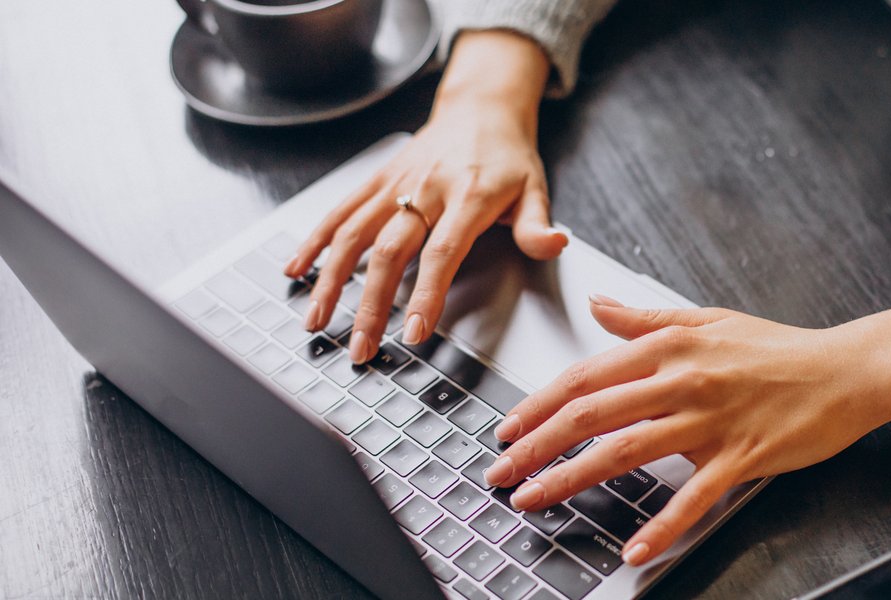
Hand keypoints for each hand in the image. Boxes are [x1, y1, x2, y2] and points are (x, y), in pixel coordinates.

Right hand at [283, 31, 566, 362]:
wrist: (480, 107)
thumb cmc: (508, 156)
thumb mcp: (536, 188)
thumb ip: (538, 225)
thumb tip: (555, 245)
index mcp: (467, 196)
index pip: (443, 252)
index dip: (426, 294)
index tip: (413, 332)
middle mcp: (425, 189)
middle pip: (390, 251)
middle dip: (370, 305)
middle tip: (361, 347)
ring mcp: (395, 183)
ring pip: (353, 234)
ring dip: (329, 280)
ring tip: (316, 321)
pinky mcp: (376, 179)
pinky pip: (339, 211)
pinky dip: (313, 241)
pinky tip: (295, 270)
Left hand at [482, 295, 890, 566]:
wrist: (846, 370)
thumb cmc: (777, 348)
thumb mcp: (706, 319)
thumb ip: (645, 318)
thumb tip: (598, 305)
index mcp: (668, 347)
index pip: (585, 376)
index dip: (538, 405)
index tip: (508, 429)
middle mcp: (681, 380)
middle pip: (591, 414)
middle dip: (536, 446)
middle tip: (502, 472)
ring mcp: (710, 421)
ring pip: (625, 452)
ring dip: (571, 479)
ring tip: (534, 500)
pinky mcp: (740, 457)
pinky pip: (692, 497)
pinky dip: (661, 525)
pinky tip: (633, 548)